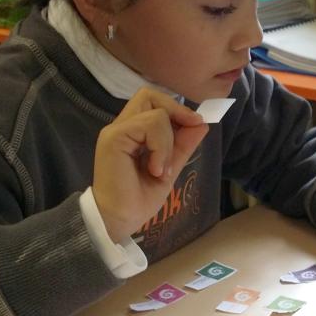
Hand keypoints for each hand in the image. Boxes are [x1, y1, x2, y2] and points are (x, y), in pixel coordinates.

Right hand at [92, 88, 208, 242]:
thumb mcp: (170, 169)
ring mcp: (116, 131)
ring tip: (162, 169)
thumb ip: (182, 146)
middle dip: (176, 110)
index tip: (197, 125)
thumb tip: (201, 124)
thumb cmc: (138, 200)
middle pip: (150, 95)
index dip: (178, 109)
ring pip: (155, 112)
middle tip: (188, 132)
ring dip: (169, 141)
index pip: (155, 103)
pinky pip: (149, 125)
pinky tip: (156, 169)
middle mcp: (123, 127)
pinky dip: (161, 147)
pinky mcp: (114, 137)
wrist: (120, 220)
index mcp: (133, 132)